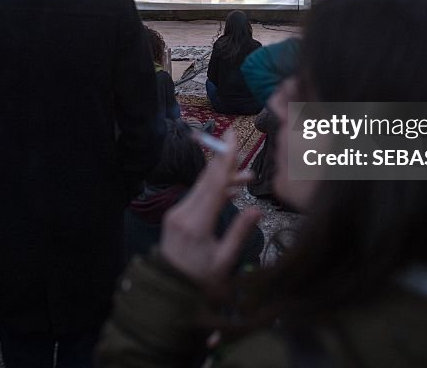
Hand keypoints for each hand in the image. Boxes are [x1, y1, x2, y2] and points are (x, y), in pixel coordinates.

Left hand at [158, 129, 260, 284]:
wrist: (168, 290)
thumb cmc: (200, 280)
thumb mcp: (224, 261)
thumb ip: (239, 233)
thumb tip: (257, 210)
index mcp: (197, 224)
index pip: (214, 185)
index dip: (226, 159)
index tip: (232, 137)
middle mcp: (183, 213)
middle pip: (207, 180)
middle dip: (226, 163)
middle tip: (243, 147)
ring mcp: (177, 213)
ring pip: (202, 186)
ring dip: (223, 178)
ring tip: (247, 176)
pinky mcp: (176, 215)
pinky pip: (197, 196)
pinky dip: (213, 189)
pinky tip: (230, 190)